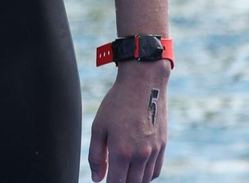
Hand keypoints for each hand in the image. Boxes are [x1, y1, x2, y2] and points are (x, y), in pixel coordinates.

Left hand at [90, 62, 167, 181]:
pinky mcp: (163, 146)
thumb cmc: (116, 104)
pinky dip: (146, 175)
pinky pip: (155, 170)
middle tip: (112, 177)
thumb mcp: (98, 127)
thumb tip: (96, 179)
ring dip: (134, 181)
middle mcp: (141, 155)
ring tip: (123, 174)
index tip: (104, 182)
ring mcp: (155, 152)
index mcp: (121, 151)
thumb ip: (96, 155)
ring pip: (145, 180)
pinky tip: (136, 169)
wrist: (144, 84)